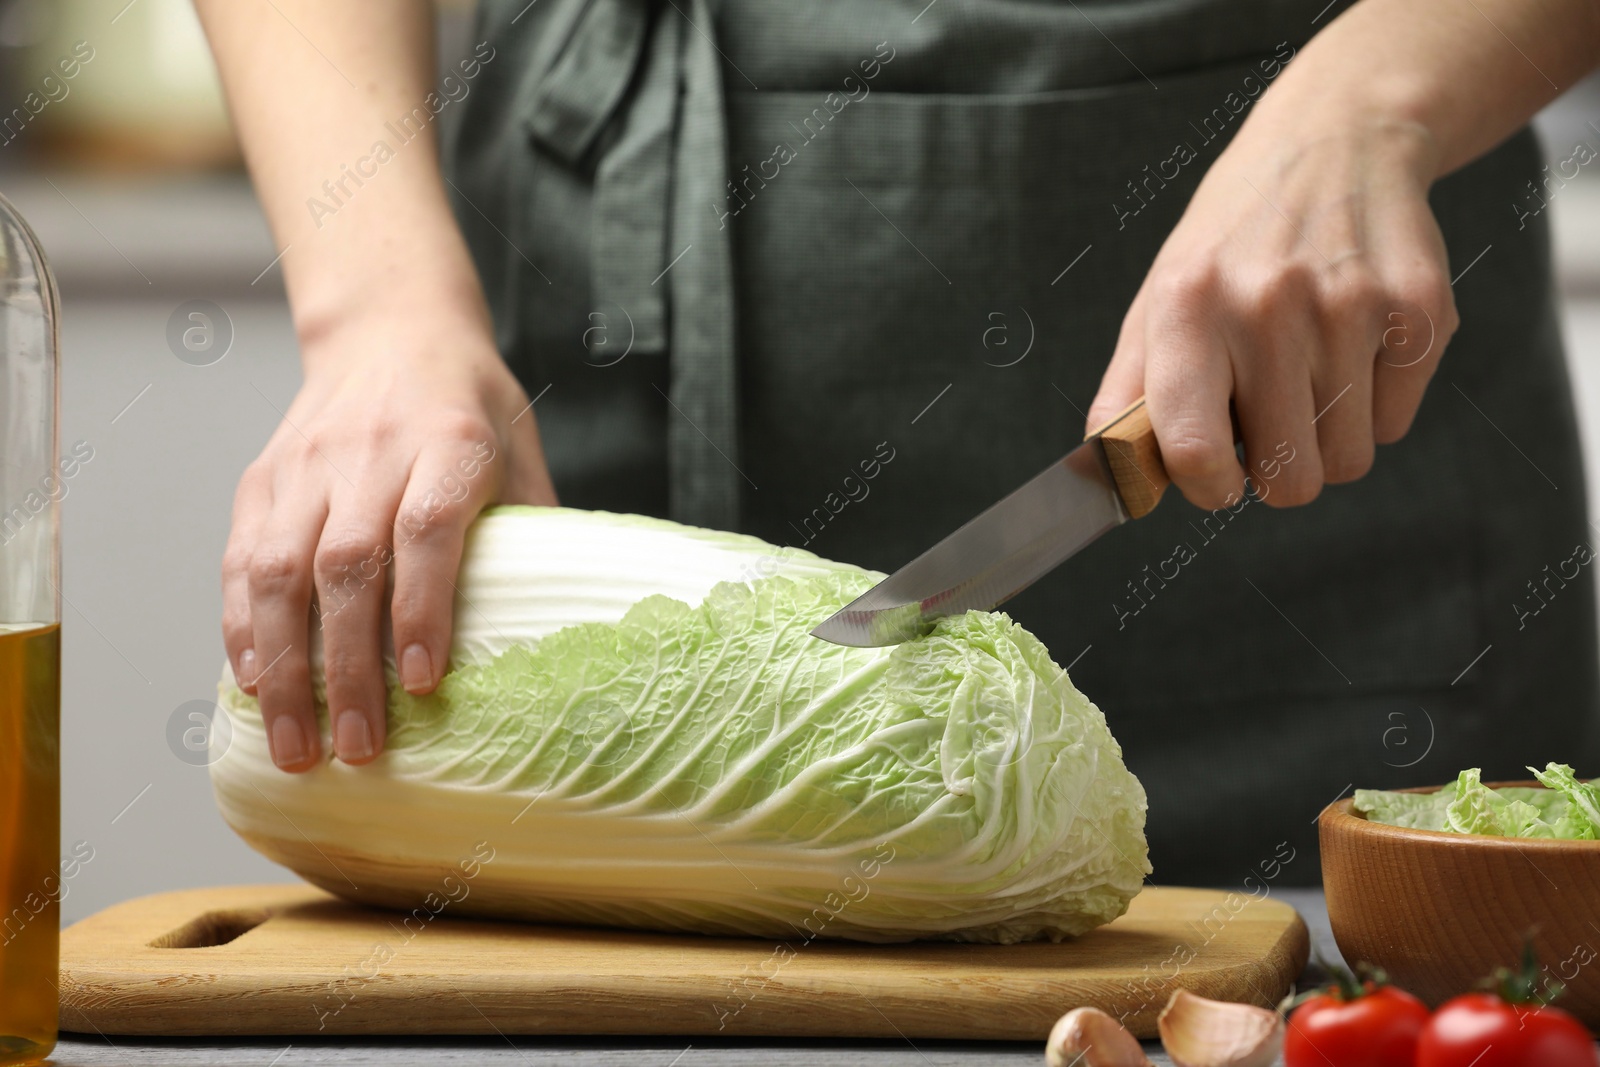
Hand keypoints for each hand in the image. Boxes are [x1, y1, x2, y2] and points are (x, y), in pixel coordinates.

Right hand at [221, 308, 556, 771]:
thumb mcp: (521, 454)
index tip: (425, 683)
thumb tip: (565, 636)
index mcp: (450, 441)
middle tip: (357, 748)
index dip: (423, 607)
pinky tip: (256, 684)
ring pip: (278, 571)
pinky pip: (241, 560)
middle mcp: (370, 450)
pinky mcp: (262, 478)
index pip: (426, 528)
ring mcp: (307, 464)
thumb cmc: (473, 409)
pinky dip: (244, 627)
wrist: (392, 329)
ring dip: (284, 666)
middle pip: (347, 565)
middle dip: (347, 668)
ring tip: (294, 745)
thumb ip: (533, 536)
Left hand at [1087, 111, 1458, 508]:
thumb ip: (1125, 398)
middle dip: (1277, 467)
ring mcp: (1352, 305)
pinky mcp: (1420, 310)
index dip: (1208, 488)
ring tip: (1309, 369)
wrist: (1335, 142)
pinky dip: (1375, 405)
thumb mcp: (1157, 302)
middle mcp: (1268, 303)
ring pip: (1347, 460)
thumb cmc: (1231, 244)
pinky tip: (1354, 343)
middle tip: (1269, 413)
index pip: (1194, 449)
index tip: (1216, 479)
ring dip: (1327, 437)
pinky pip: (1395, 425)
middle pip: (1289, 478)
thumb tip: (1103, 480)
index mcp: (1188, 305)